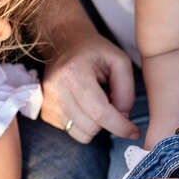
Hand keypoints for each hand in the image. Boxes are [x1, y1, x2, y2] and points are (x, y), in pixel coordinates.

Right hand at [41, 27, 138, 142]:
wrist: (63, 44)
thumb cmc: (93, 51)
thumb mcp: (119, 61)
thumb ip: (126, 90)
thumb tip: (123, 118)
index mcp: (73, 72)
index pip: (99, 111)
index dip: (120, 126)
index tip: (134, 132)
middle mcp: (55, 89)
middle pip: (91, 126)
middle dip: (108, 122)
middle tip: (110, 102)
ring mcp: (47, 102)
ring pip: (81, 134)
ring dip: (95, 124)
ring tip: (95, 102)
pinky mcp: (45, 112)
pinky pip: (72, 131)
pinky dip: (83, 124)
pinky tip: (83, 105)